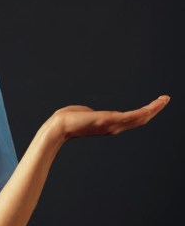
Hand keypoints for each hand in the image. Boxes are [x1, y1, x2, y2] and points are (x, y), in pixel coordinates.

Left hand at [50, 95, 169, 139]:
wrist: (59, 126)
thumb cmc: (67, 120)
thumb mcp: (84, 115)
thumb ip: (91, 115)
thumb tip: (88, 113)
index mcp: (108, 124)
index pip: (130, 119)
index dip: (143, 113)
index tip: (154, 104)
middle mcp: (113, 127)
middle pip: (139, 119)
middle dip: (154, 110)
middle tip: (166, 99)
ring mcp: (112, 125)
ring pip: (139, 118)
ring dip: (153, 109)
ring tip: (164, 99)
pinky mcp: (110, 121)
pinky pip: (132, 116)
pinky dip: (144, 111)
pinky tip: (153, 106)